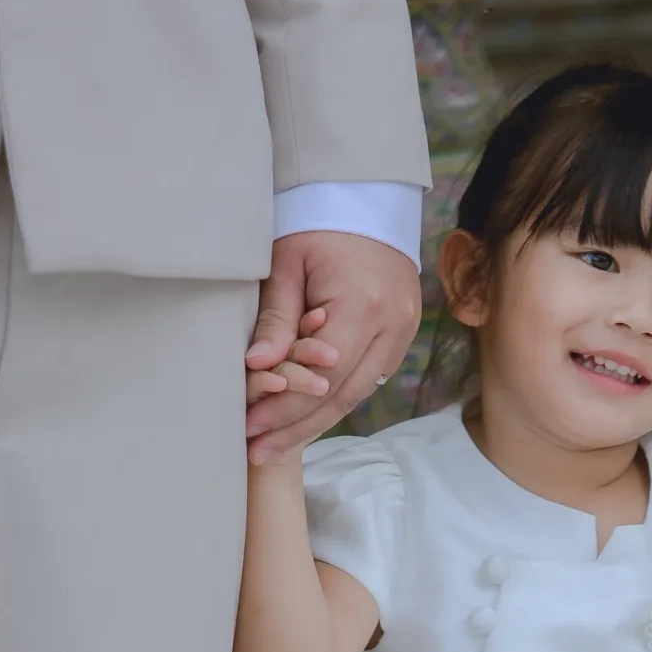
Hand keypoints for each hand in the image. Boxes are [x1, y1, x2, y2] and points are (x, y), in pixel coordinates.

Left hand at [244, 231, 421, 463]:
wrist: (368, 199)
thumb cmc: (319, 223)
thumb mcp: (288, 263)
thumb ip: (276, 317)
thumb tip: (257, 367)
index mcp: (364, 306)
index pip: (324, 377)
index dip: (286, 408)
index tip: (249, 427)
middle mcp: (392, 327)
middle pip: (341, 396)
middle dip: (295, 426)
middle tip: (256, 451)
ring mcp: (402, 335)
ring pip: (356, 395)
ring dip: (313, 421)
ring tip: (273, 444)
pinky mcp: (400, 337)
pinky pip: (365, 380)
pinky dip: (332, 401)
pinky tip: (302, 417)